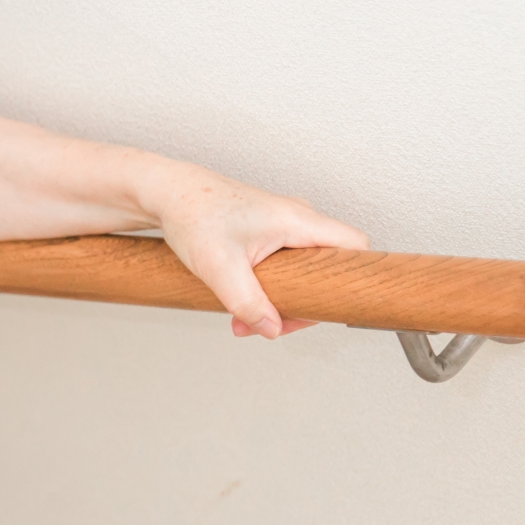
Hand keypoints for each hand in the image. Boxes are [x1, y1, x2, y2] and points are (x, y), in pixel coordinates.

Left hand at [147, 163, 368, 337]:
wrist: (168, 195)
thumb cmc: (192, 215)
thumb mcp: (219, 267)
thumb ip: (248, 303)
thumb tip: (272, 329)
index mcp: (297, 220)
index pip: (356, 245)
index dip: (355, 278)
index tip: (335, 305)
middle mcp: (298, 219)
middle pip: (329, 268)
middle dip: (304, 303)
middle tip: (274, 324)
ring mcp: (285, 225)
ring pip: (305, 271)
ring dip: (281, 301)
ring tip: (245, 321)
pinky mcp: (270, 233)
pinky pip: (287, 266)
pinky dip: (270, 289)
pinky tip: (243, 305)